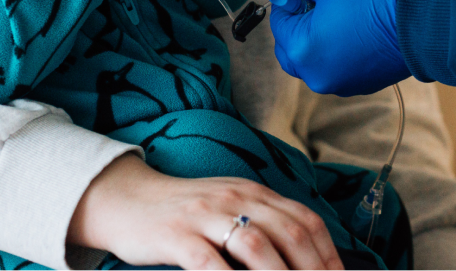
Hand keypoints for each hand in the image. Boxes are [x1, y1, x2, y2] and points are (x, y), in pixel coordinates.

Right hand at [69, 154, 343, 270]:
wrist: (127, 199)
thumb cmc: (184, 212)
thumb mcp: (228, 206)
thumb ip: (262, 223)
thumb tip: (303, 258)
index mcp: (253, 192)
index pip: (305, 220)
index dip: (329, 255)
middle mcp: (235, 199)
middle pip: (289, 233)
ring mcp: (205, 215)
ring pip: (256, 246)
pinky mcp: (177, 236)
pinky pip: (209, 262)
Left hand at [268, 0, 410, 96]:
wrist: (424, 15)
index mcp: (302, 50)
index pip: (279, 23)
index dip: (286, 0)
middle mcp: (318, 75)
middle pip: (290, 49)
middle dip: (295, 25)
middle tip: (310, 1)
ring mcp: (342, 84)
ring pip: (314, 61)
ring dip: (315, 39)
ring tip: (332, 11)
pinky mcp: (364, 84)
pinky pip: (338, 67)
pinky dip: (336, 50)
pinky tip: (351, 26)